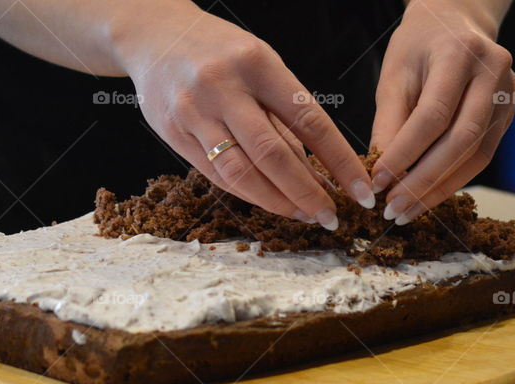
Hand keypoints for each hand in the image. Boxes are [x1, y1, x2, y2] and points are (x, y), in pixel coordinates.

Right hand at [115, 4, 374, 228]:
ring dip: (278, 202)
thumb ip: (285, 112)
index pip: (309, 121)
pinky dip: (248, 193)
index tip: (360, 190)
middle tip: (330, 217)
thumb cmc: (220, 52)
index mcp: (257, 63)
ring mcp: (194, 112)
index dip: (340, 162)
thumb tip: (320, 171)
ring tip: (303, 215)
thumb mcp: (260, 64)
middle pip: (273, 154)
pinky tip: (270, 202)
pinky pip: (216, 175)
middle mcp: (223, 87)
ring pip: (241, 172)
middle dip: (308, 192)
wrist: (154, 35)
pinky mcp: (173, 134)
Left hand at [370, 0, 514, 224]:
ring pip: (476, 155)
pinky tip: (427, 196)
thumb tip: (380, 174)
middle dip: (424, 181)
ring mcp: (508, 93)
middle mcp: (493, 72)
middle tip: (394, 208)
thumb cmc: (419, 47)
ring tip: (407, 211)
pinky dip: (453, 180)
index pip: (433, 115)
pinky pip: (482, 156)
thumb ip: (388, 122)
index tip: (378, 181)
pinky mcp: (510, 114)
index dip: (405, 153)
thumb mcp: (394, 75)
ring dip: (439, 189)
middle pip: (462, 140)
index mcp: (459, 53)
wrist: (456, 23)